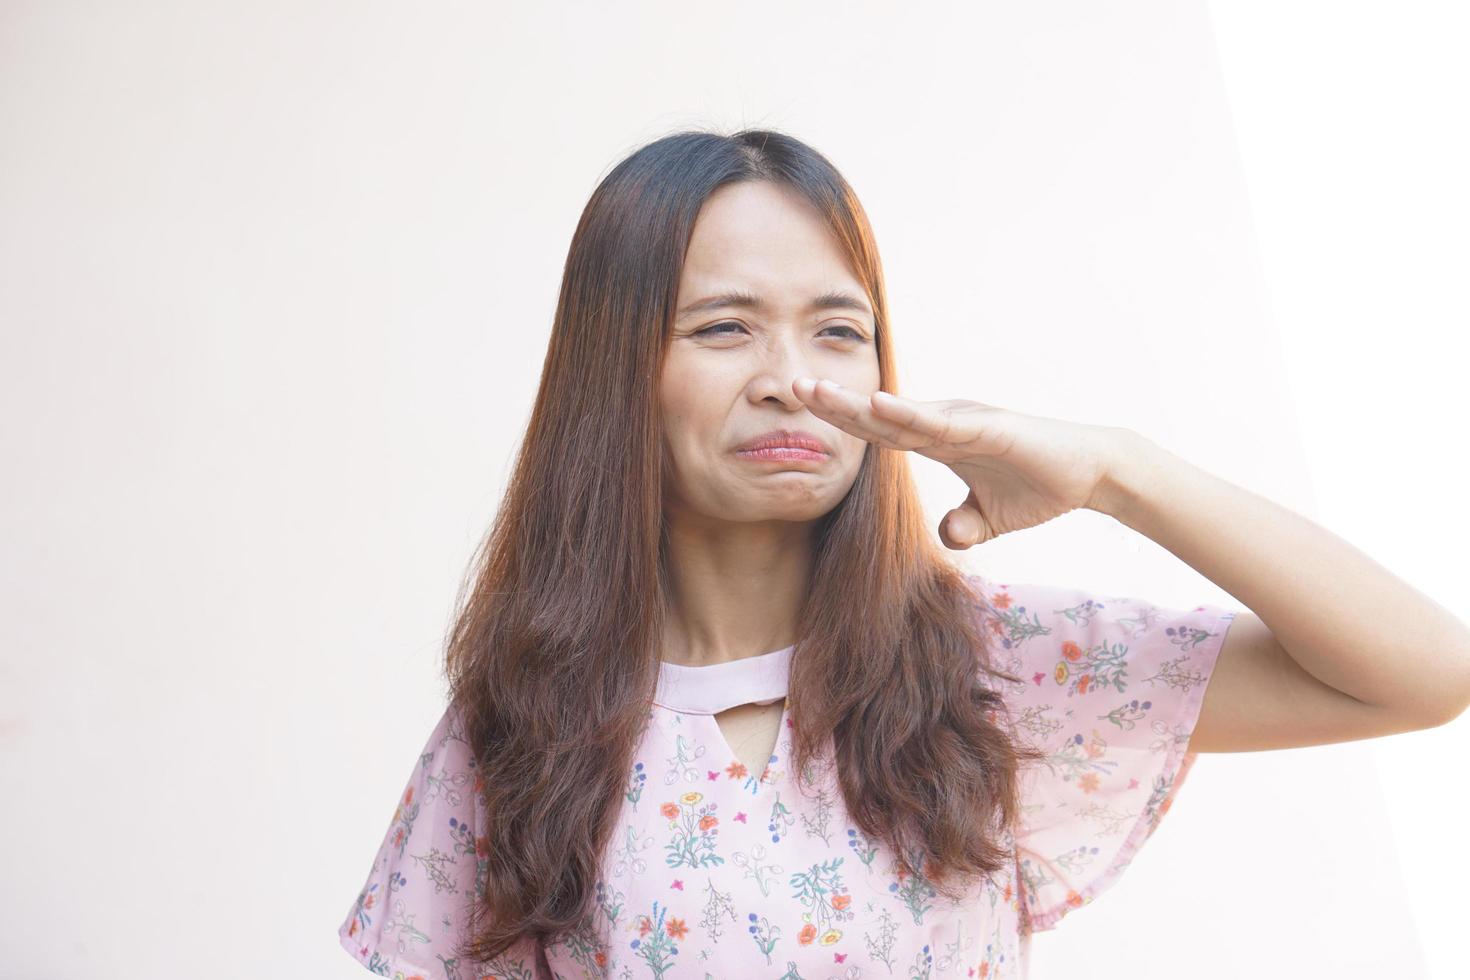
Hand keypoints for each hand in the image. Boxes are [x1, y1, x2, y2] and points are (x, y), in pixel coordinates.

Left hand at [791, 377, 1130, 548]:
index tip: (801, 410)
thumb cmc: (1039, 486)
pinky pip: (943, 423)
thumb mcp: (991, 519)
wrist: (1090, 474)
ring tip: (818, 393)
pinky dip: (911, 415)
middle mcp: (946, 423)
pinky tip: (880, 407)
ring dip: (859, 404)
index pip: (879, 429)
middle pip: (879, 414)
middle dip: (834, 402)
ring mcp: (967, 421)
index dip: (841, 419)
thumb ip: (965, 527)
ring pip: (902, 414)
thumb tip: (946, 537)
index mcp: (939, 440)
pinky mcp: (990, 428)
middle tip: (789, 387)